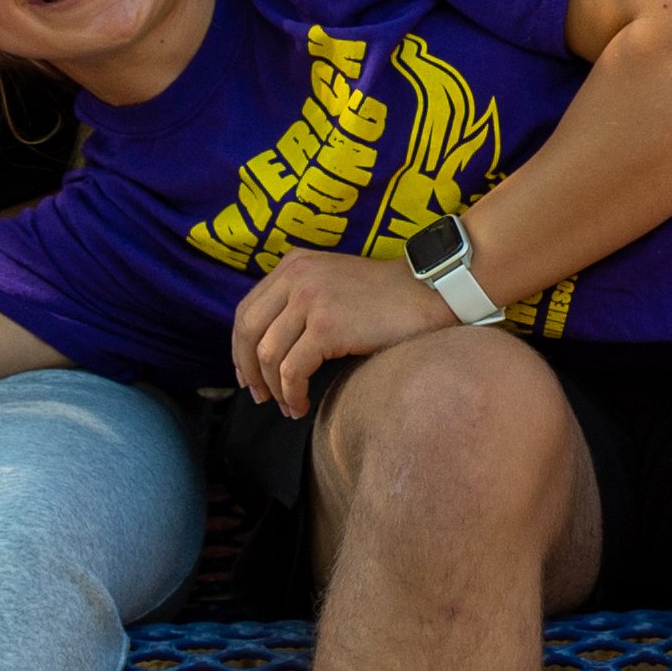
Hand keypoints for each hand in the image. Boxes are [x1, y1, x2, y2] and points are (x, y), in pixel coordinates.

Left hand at [229, 247, 468, 414]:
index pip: (247, 309)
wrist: (431, 293)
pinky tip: (303, 403)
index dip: (240, 348)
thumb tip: (271, 346)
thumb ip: (301, 299)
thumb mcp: (334, 283)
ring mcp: (310, 299)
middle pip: (248, 331)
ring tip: (289, 405)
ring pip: (267, 354)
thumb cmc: (388, 298)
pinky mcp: (326, 326)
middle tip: (259, 396)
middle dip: (248, 370)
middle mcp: (296, 276)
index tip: (247, 374)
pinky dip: (292, 393)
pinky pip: (292, 370)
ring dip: (274, 388)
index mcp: (294, 264)